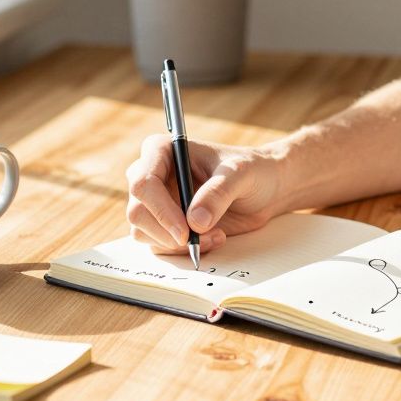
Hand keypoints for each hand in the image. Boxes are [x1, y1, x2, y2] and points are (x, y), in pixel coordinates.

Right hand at [124, 134, 283, 254]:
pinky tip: (212, 239)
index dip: (160, 210)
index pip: (143, 182)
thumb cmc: (251, 170)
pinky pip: (158, 245)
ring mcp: (156, 201)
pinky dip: (182, 250)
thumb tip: (195, 222)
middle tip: (198, 241)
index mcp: (162, 150)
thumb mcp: (240, 175)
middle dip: (166, 233)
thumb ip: (218, 193)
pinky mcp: (164, 223)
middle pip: (137, 211)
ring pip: (143, 232)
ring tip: (215, 235)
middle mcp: (152, 175)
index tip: (185, 231)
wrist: (264, 189)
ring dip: (176, 244)